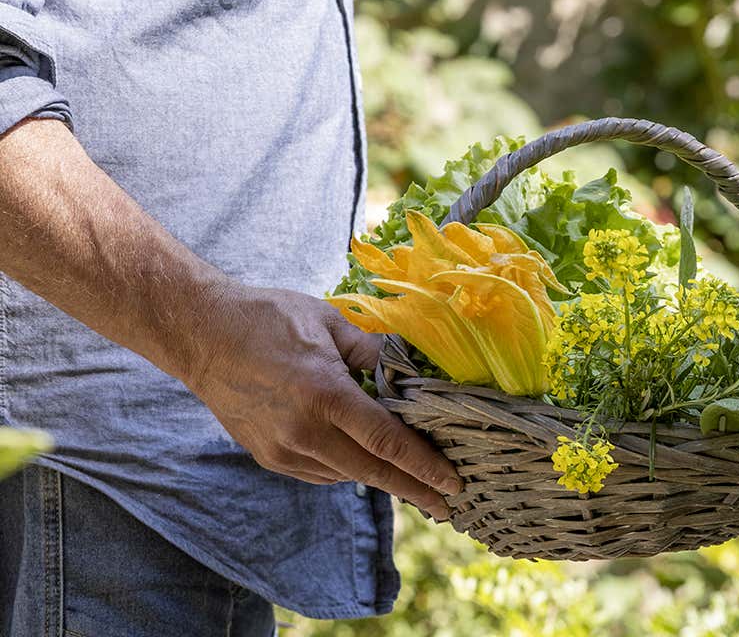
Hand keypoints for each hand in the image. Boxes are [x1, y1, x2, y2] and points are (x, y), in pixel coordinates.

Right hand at [175, 282, 459, 520]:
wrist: (200, 334)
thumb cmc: (268, 318)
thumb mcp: (329, 322)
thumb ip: (373, 350)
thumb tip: (411, 368)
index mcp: (325, 393)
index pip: (387, 441)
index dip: (424, 465)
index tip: (453, 482)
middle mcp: (304, 430)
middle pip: (372, 471)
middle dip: (415, 489)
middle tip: (448, 506)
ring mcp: (283, 449)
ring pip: (346, 474)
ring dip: (381, 478)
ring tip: (414, 481)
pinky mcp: (269, 457)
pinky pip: (321, 472)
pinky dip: (348, 468)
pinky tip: (365, 461)